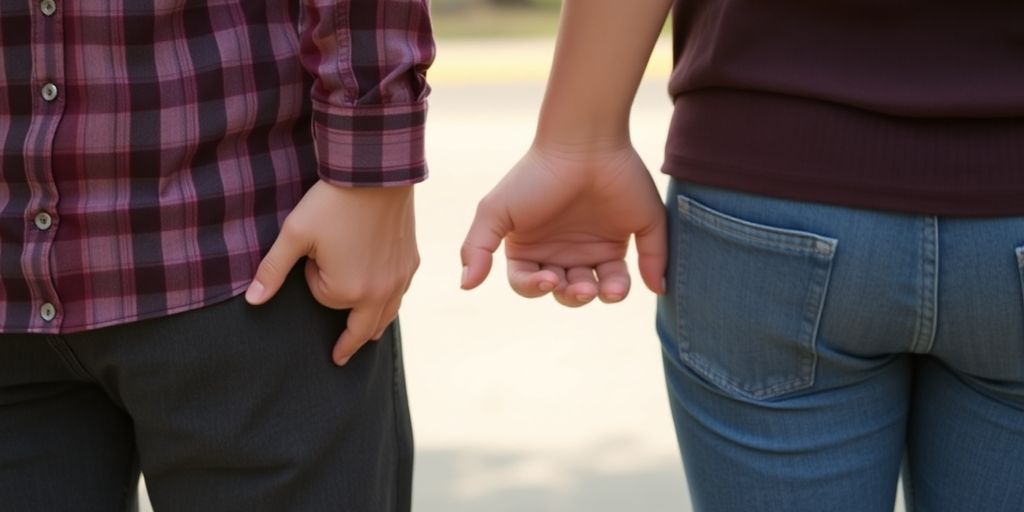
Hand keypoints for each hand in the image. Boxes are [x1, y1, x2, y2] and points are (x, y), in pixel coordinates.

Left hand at [246, 181, 418, 364]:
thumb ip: (273, 270)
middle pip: (362, 328)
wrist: (376, 174)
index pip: (325, 300)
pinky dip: (392, 300)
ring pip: (387, 316)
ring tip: (367, 338)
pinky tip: (388, 299)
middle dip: (349, 343)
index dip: (315, 277)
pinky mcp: (412, 262)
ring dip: (374, 326)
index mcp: (349, 290)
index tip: (316, 253)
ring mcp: (400, 278)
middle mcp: (380, 292)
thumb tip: (252, 301)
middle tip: (340, 358)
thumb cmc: (332, 202)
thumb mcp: (295, 234)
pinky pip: (401, 293)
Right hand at [461, 144, 665, 306]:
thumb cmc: (534, 176)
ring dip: (603, 295)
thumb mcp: (495, 211)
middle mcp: (563, 251)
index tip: (547, 278)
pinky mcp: (628, 236)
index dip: (535, 288)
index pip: (529, 284)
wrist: (582, 143)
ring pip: (601, 288)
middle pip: (566, 292)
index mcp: (532, 248)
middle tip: (581, 287)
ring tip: (607, 289)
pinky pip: (638, 270)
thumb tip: (465, 286)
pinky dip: (637, 282)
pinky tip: (622, 282)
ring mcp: (597, 245)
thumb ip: (476, 248)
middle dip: (573, 296)